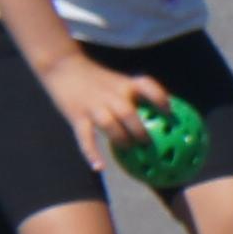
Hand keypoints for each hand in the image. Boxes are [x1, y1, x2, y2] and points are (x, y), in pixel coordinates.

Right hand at [41, 54, 161, 155]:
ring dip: (120, 139)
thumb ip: (138, 97)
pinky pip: (84, 137)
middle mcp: (111, 94)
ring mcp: (93, 105)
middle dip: (140, 131)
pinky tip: (99, 168)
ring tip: (128, 147)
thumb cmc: (98, 78)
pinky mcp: (76, 115)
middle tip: (148, 144)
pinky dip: (91, 153)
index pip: (147, 86)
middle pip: (128, 113)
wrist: (63, 65)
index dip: (159, 99)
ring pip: (108, 124)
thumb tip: (167, 117)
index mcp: (125, 84)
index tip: (169, 112)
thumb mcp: (120, 82)